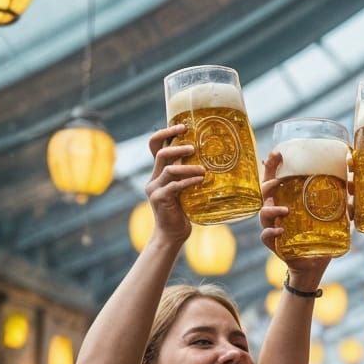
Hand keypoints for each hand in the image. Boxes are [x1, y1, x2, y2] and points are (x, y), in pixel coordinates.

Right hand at [145, 126, 204, 245]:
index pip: (156, 146)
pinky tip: (200, 181)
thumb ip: (189, 176)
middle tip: (193, 146)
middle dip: (177, 145)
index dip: (166, 133)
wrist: (172, 235)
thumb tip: (210, 161)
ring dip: (188, 167)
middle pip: (161, 153)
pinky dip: (188, 182)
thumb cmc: (183, 213)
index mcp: (159, 173)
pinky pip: (175, 186)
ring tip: (203, 169)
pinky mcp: (159, 199)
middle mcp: (154, 178)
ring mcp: (155, 188)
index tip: (183, 127)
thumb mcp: (186, 191)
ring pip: (169, 169)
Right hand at [260, 151, 331, 283]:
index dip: (273, 165)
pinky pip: (266, 236)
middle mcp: (276, 212)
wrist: (314, 265)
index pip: (275, 178)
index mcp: (287, 200)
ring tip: (284, 209)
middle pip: (264, 192)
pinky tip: (281, 231)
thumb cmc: (320, 237)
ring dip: (271, 209)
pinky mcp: (274, 245)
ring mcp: (273, 227)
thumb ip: (342, 201)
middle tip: (278, 180)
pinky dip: (271, 233)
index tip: (277, 153)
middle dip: (268, 182)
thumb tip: (352, 181)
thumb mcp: (332, 216)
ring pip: (263, 213)